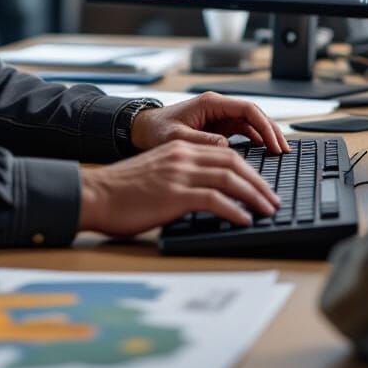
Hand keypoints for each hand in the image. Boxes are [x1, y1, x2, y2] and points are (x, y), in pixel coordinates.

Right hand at [79, 140, 279, 235]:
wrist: (95, 195)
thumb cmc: (122, 191)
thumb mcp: (156, 174)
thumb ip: (181, 176)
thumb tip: (208, 194)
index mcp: (179, 148)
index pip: (225, 152)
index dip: (249, 169)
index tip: (262, 185)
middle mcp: (182, 156)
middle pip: (234, 162)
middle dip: (259, 181)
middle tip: (273, 199)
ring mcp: (179, 174)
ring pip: (230, 178)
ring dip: (254, 195)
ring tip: (267, 210)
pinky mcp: (174, 194)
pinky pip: (214, 199)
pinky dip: (235, 209)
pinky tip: (245, 220)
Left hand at [129, 91, 288, 154]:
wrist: (143, 130)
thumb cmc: (156, 130)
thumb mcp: (176, 138)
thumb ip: (200, 141)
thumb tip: (226, 147)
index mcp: (210, 103)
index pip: (247, 109)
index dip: (265, 125)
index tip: (275, 144)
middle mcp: (218, 107)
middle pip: (255, 114)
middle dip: (271, 131)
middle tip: (284, 150)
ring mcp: (220, 117)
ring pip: (252, 123)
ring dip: (266, 136)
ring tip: (279, 153)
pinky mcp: (218, 127)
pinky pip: (244, 131)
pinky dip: (256, 141)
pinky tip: (264, 153)